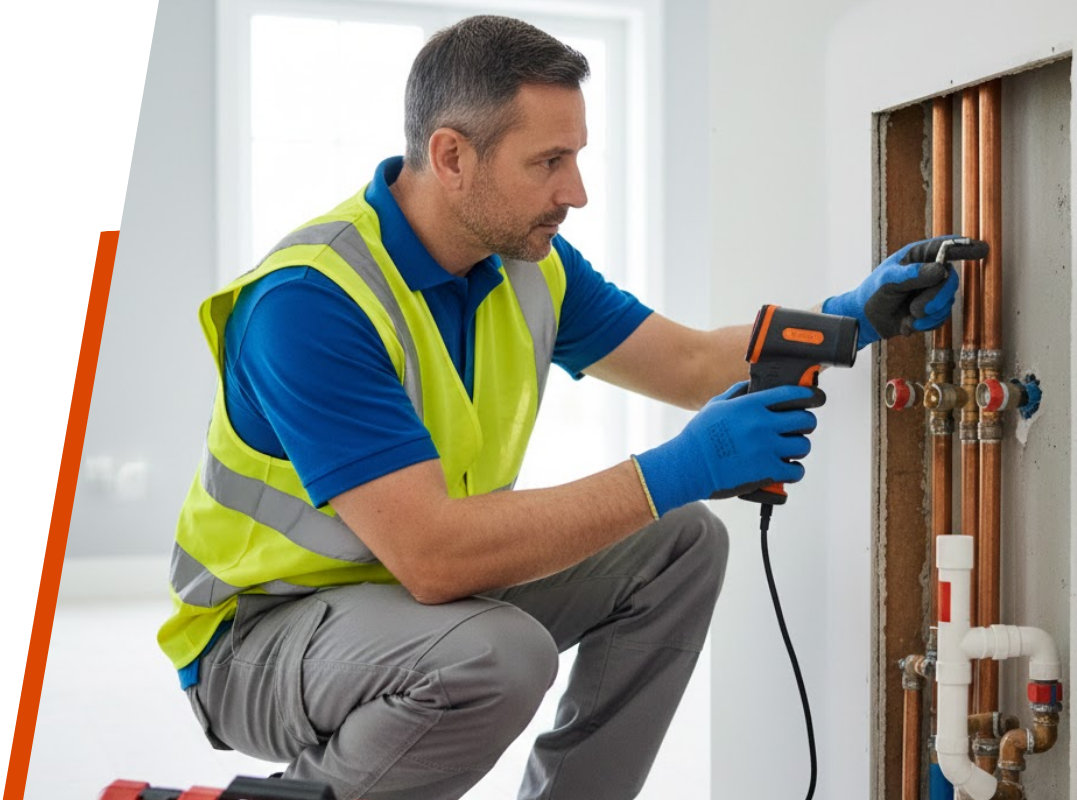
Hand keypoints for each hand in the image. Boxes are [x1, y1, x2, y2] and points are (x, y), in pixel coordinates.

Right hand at [632, 381, 824, 516]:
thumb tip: (750, 387)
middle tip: (797, 428)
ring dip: (798, 448)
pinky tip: (785, 469)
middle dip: (804, 423)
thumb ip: (737, 394)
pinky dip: (794, 471)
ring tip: (788, 450)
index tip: (815, 398)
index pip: (792, 394)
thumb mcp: (715, 406)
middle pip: (805, 420)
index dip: (809, 395)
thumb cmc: (698, 437)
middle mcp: (762, 424)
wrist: (688, 466)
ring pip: (803, 446)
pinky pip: (797, 471)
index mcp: (751, 406)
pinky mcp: (768, 471)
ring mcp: (767, 449)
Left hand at [822, 236, 985, 348]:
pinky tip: (910, 323)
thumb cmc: (873, 293)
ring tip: (909, 315)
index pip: (946, 247)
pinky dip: (927, 324)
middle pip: (951, 280)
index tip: (983, 249)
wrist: (866, 320)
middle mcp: (929, 271)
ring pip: (948, 301)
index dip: (966, 247)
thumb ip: (913, 274)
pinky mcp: (932, 310)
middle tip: (918, 309)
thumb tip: (941, 270)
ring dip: (929, 313)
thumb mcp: (888, 280)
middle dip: (937, 297)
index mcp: (918, 256)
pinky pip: (942, 317)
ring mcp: (932, 291)